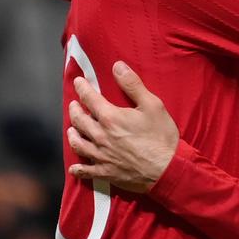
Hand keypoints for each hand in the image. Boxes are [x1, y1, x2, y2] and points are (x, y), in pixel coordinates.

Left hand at [66, 61, 178, 192]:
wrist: (167, 169)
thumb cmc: (161, 137)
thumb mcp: (152, 105)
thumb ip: (133, 85)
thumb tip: (117, 66)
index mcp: (110, 118)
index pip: (89, 98)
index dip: (82, 88)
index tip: (78, 81)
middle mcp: (100, 136)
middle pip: (79, 121)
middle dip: (74, 110)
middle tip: (74, 104)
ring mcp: (101, 156)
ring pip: (77, 144)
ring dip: (72, 134)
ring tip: (72, 129)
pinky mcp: (105, 172)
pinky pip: (85, 171)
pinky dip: (78, 169)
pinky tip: (75, 167)